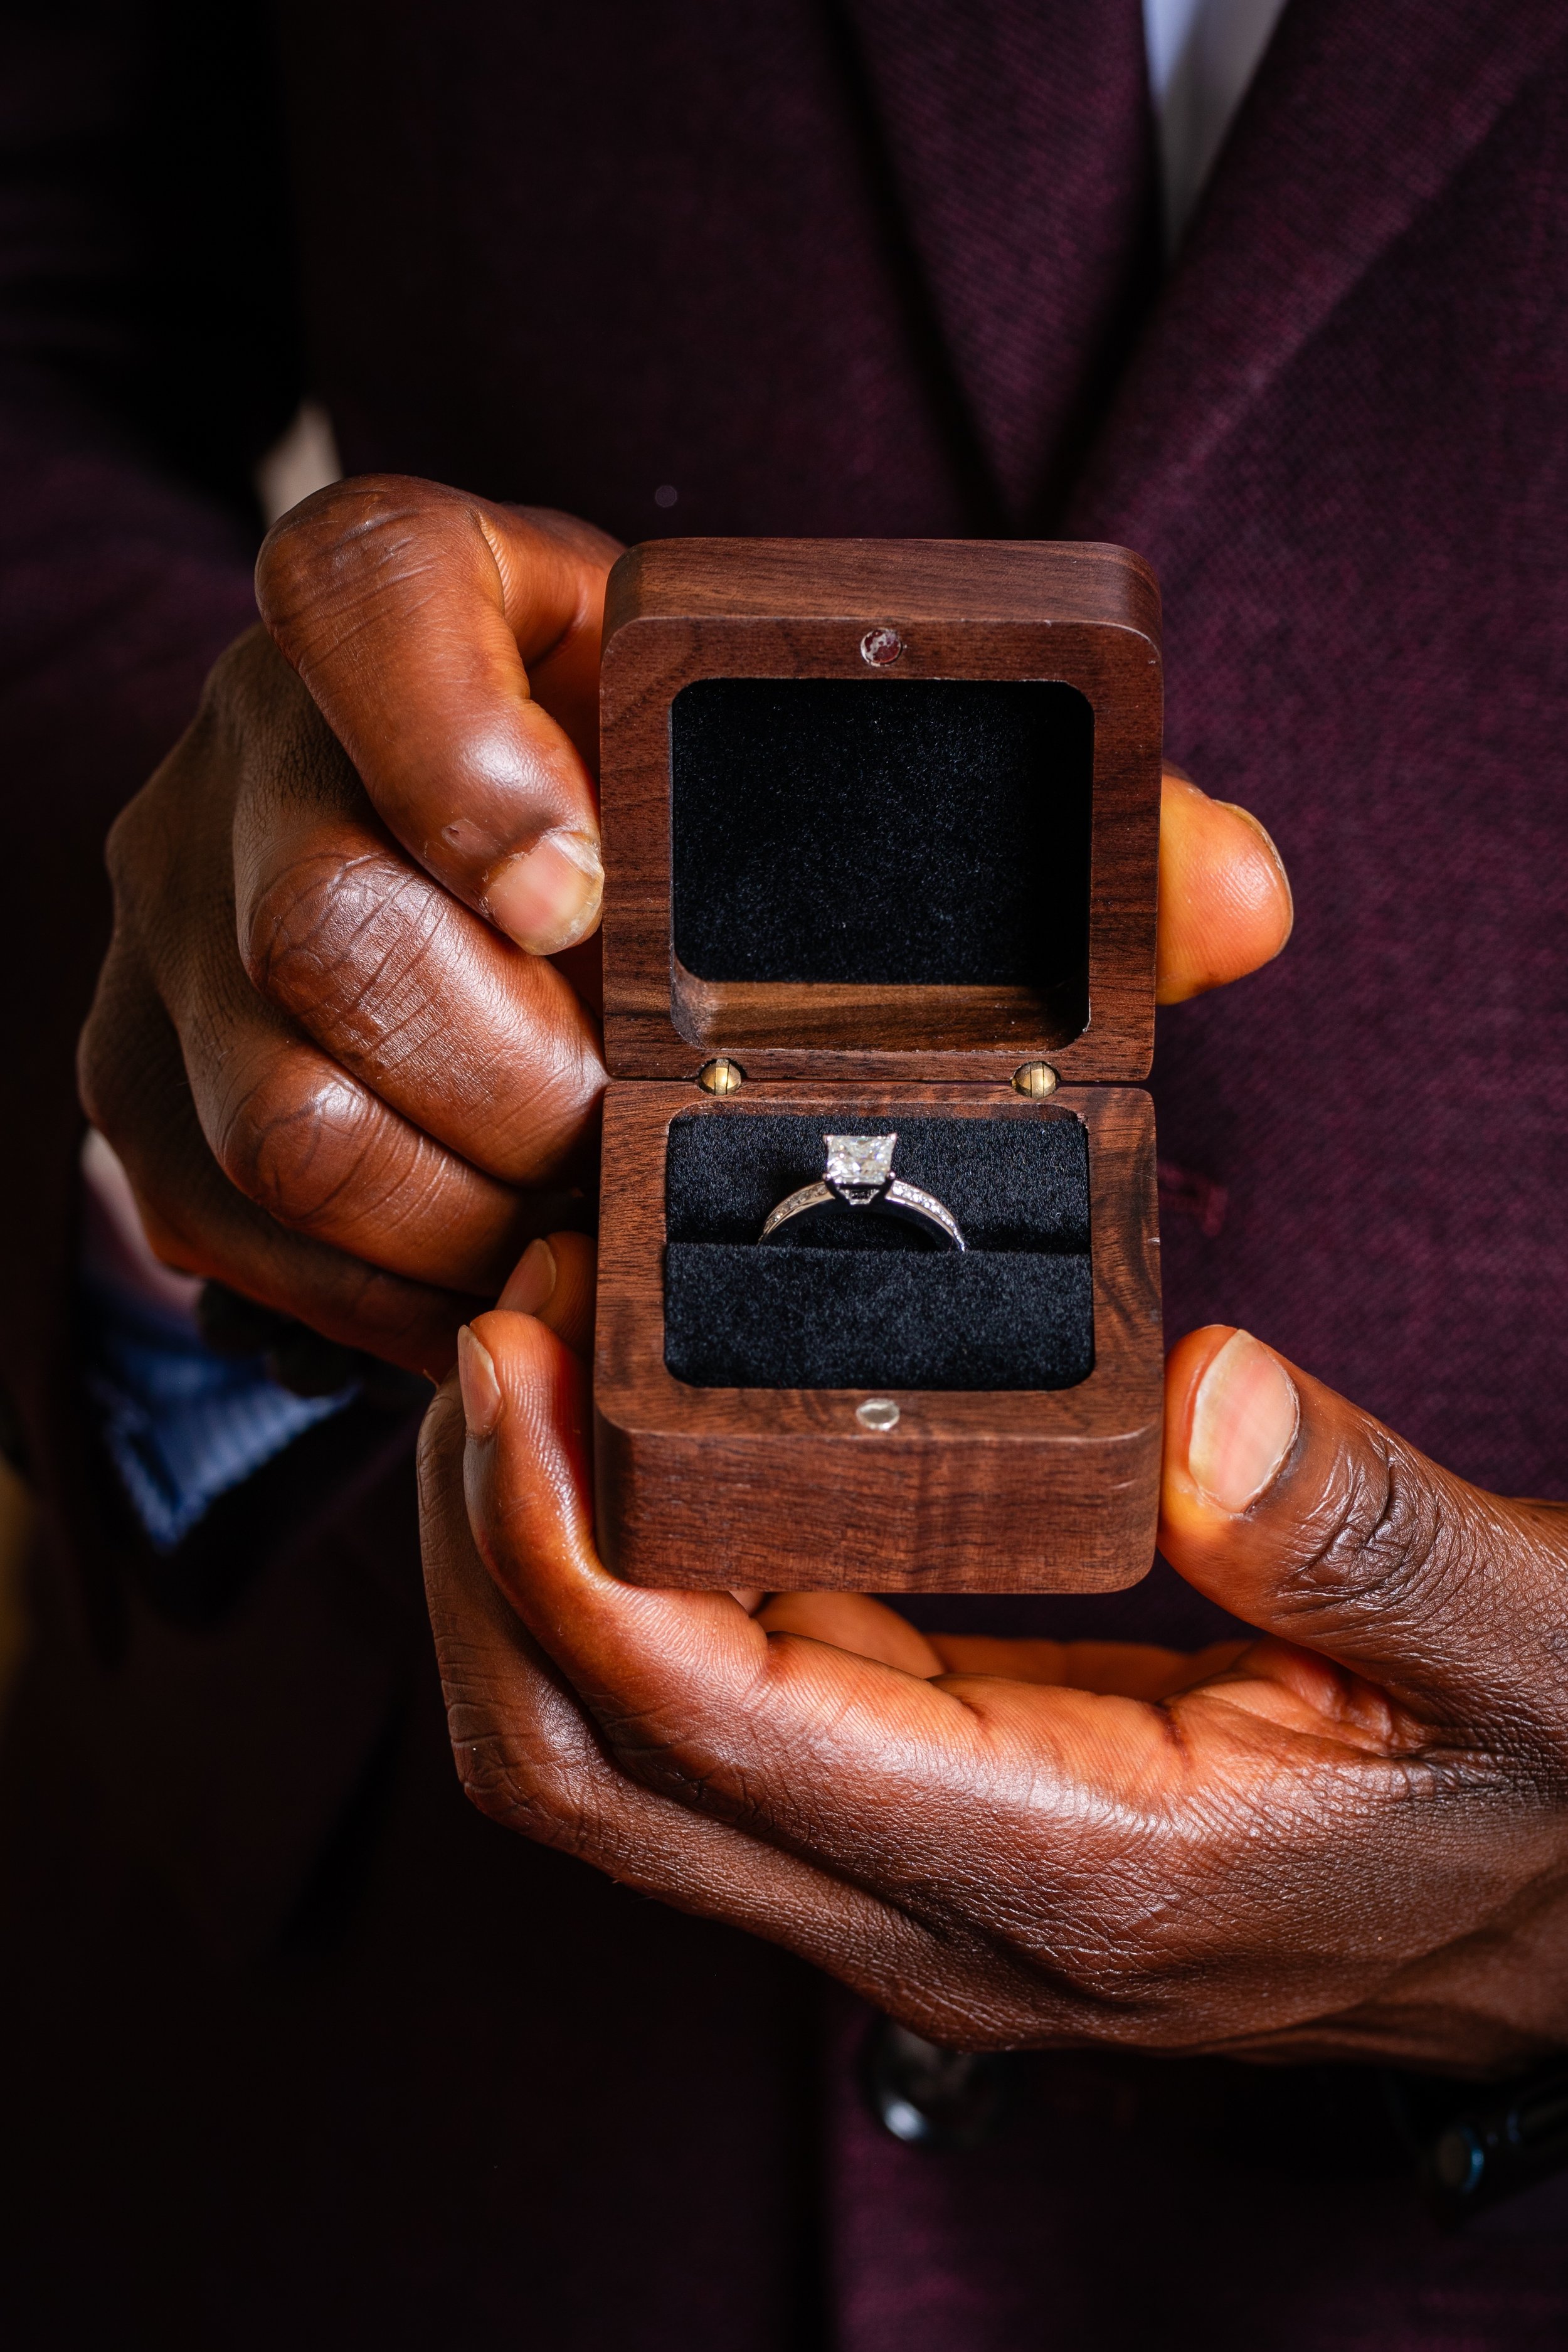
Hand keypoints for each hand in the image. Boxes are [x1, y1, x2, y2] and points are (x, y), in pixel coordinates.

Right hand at [77, 461, 1287, 1375]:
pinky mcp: (141, 1096)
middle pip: (321, 916)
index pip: (360, 594)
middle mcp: (250, 757)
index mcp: (407, 608)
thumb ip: (1026, 825)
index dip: (458, 741)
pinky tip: (506, 1280)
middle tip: (635, 1125)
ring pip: (283, 1112)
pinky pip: (244, 1236)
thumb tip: (1238, 897)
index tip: (580, 887)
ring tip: (589, 1221)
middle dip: (516, 1072)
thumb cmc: (662, 824)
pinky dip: (398, 1291)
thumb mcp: (801, 780)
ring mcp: (171, 934)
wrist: (447, 887)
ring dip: (470, 1209)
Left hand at [421, 1286, 1567, 2070]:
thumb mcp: (1524, 1653)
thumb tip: (1200, 1399)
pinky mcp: (925, 1823)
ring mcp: (917, 1886)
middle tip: (499, 1329)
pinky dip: (630, 1583)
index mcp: (1067, 1873)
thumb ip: (1363, 1539)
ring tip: (546, 1353)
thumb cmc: (1553, 1792)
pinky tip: (650, 1441)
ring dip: (533, 1562)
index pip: (695, 1730)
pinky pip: (707, 1725)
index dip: (553, 1543)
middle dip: (485, 1550)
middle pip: (580, 1774)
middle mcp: (943, 1918)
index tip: (512, 1355)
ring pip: (613, 1762)